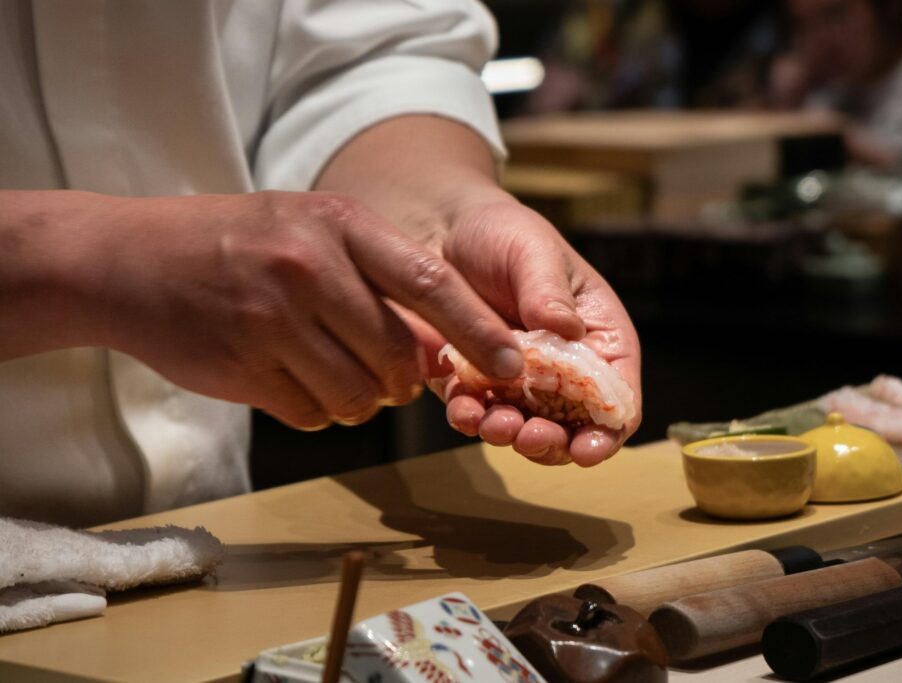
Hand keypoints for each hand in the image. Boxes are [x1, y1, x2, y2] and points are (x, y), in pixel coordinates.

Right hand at [41, 190, 524, 429]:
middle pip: (396, 356)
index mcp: (337, 224)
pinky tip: (291, 379)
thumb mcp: (310, 227)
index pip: (430, 281)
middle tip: (391, 376)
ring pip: (357, 395)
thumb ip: (374, 275)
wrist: (131, 260)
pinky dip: (317, 410)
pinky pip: (314, 415)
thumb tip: (436, 349)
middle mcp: (308, 269)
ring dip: (360, 400)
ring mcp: (271, 320)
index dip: (477, 329)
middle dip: (404, 380)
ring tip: (332, 372)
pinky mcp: (243, 367)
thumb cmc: (237, 241)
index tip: (513, 364)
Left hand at [420, 199, 642, 466]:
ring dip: (511, 437)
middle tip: (528, 437)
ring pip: (525, 431)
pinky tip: (462, 408)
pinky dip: (471, 419)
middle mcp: (563, 369)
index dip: (607, 431)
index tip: (587, 450)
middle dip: (553, 442)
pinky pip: (477, 415)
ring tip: (493, 423)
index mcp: (596, 338)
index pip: (617, 398)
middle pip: (573, 428)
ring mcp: (517, 382)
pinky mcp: (473, 385)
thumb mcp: (533, 250)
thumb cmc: (503, 233)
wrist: (439, 230)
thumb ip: (549, 291)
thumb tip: (566, 328)